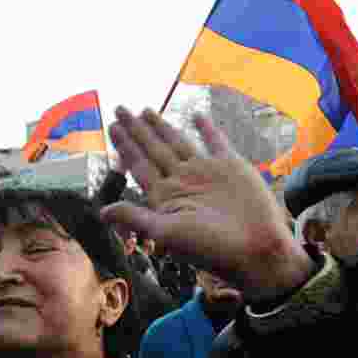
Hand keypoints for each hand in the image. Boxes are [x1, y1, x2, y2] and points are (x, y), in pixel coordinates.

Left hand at [100, 107, 314, 301]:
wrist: (256, 249)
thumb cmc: (211, 248)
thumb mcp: (167, 233)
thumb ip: (135, 217)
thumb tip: (101, 212)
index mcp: (165, 196)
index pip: (139, 164)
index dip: (125, 145)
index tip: (112, 126)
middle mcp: (183, 181)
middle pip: (153, 149)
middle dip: (136, 130)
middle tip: (120, 108)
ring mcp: (206, 172)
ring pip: (178, 142)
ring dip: (162, 127)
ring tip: (145, 110)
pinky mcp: (231, 166)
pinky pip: (216, 141)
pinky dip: (207, 128)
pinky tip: (197, 115)